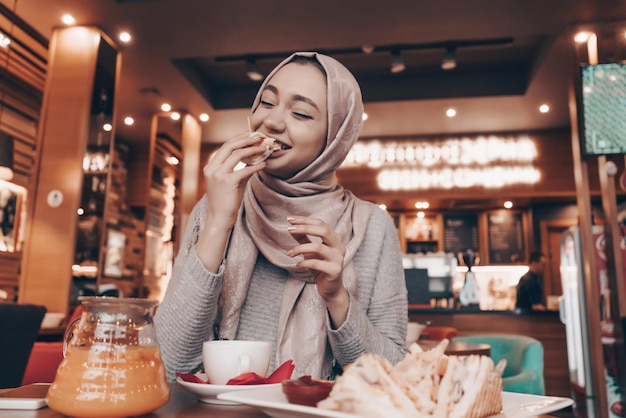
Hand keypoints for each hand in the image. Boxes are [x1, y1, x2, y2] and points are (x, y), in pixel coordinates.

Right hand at [195, 133, 266, 271]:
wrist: (220, 218)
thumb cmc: (226, 201)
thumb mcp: (232, 182)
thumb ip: (240, 169)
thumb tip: (255, 159)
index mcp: (210, 166)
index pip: (225, 146)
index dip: (239, 138)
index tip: (251, 135)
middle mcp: (212, 168)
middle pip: (229, 145)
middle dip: (246, 139)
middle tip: (259, 137)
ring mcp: (218, 175)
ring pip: (237, 154)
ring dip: (253, 150)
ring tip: (264, 148)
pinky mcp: (227, 182)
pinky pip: (244, 169)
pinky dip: (256, 166)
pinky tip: (264, 165)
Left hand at [286, 216, 349, 326]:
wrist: (330, 289)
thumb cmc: (320, 268)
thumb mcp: (310, 252)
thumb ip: (303, 239)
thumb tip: (291, 227)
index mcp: (335, 239)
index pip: (320, 223)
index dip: (305, 220)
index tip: (289, 220)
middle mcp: (339, 246)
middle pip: (323, 230)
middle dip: (304, 228)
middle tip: (289, 229)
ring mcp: (338, 258)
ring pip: (318, 247)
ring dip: (300, 248)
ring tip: (289, 253)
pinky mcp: (335, 270)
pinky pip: (316, 263)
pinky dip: (304, 262)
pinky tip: (297, 264)